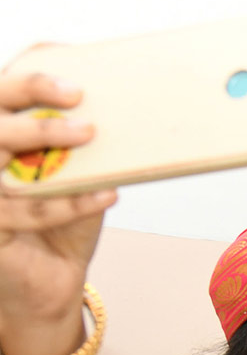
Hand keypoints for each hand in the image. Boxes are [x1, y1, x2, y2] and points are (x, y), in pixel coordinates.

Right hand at [0, 73, 111, 335]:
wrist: (55, 276)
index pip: (5, 91)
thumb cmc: (66, 217)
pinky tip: (106, 195)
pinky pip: (23, 209)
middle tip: (80, 102)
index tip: (73, 81)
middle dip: (32, 98)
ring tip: (89, 135)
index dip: (31, 78)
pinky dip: (67, 202)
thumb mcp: (81, 174)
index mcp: (4, 133)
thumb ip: (86, 144)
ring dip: (44, 139)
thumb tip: (125, 106)